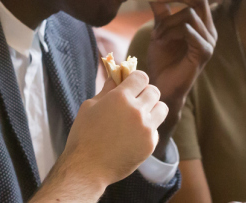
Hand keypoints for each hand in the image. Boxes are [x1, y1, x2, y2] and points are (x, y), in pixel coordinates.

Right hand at [59, 70, 168, 186]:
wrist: (87, 168)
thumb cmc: (83, 135)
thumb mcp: (89, 106)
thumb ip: (106, 90)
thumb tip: (116, 77)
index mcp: (120, 98)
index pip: (141, 77)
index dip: (136, 79)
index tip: (131, 85)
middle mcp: (137, 110)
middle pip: (154, 91)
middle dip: (145, 93)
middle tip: (135, 101)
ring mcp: (146, 128)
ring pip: (162, 108)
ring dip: (153, 108)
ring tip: (140, 116)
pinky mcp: (150, 144)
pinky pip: (156, 129)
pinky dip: (148, 129)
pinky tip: (134, 135)